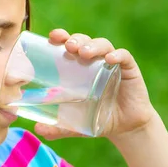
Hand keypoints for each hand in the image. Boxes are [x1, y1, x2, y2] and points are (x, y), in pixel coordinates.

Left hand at [33, 29, 155, 140]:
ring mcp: (113, 63)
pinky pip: (124, 57)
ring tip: (84, 53)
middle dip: (75, 39)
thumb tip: (38, 129)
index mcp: (79, 67)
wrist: (125, 127)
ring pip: (103, 45)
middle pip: (84, 41)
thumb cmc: (97, 118)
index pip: (68, 45)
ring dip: (93, 45)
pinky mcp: (129, 69)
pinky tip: (110, 59)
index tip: (53, 37)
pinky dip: (117, 55)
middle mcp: (95, 61)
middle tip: (69, 47)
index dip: (61, 37)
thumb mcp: (75, 124)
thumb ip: (58, 127)